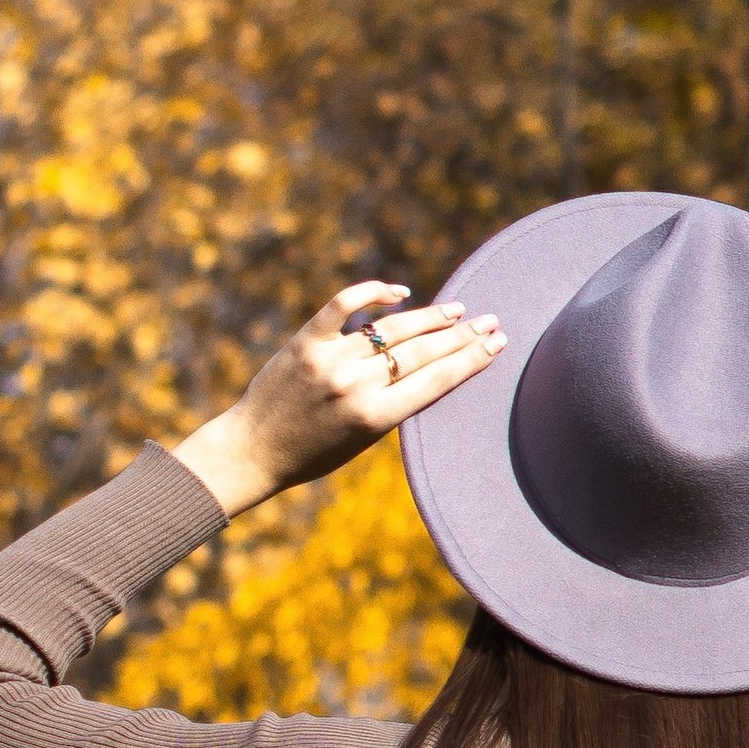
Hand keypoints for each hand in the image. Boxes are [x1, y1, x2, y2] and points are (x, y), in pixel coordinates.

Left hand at [170, 281, 504, 520]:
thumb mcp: (362, 443)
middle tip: (490, 321)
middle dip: (461, 336)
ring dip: (430, 317)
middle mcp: (354, 385)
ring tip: (457, 310)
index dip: (472, 359)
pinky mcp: (305, 341)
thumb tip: (430, 366)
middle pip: (421, 351)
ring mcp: (329, 360)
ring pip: (392, 329)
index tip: (497, 344)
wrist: (252, 451)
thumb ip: (393, 406)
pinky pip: (344, 305)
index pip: (436, 381)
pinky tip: (399, 292)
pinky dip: (373, 292)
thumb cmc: (311, 455)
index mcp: (374, 418)